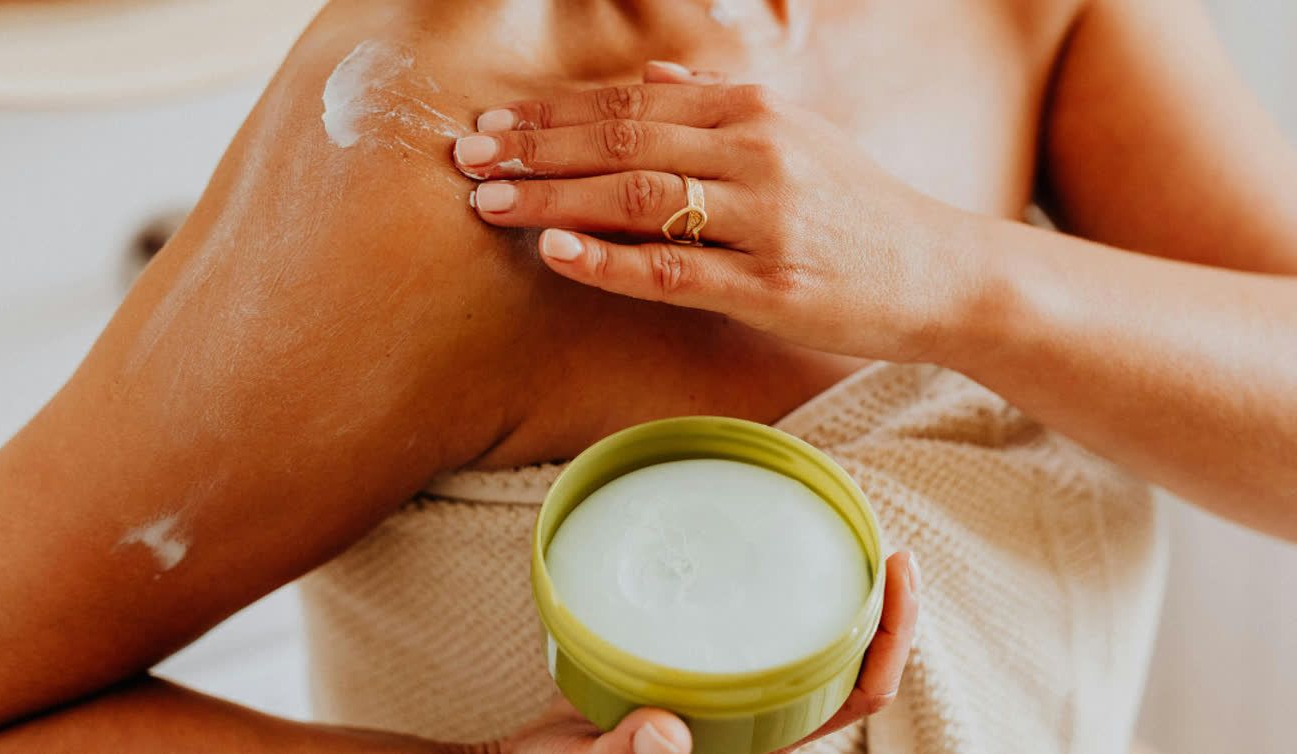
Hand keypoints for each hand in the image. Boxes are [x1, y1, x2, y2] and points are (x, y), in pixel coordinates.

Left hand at [453, 62, 979, 363]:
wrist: (943, 271)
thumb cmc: (859, 206)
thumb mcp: (798, 137)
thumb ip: (720, 106)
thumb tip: (655, 79)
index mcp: (755, 111)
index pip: (630, 104)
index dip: (552, 114)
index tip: (491, 124)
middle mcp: (757, 154)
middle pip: (622, 143)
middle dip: (535, 148)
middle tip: (466, 157)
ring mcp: (766, 221)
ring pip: (638, 199)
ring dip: (555, 198)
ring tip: (488, 201)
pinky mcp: (773, 288)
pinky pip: (676, 271)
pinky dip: (610, 261)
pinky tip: (556, 254)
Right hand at [454, 552, 919, 753]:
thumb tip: (670, 731)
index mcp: (753, 744)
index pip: (852, 697)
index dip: (888, 640)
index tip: (896, 573)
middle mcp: (757, 718)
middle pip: (850, 665)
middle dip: (881, 609)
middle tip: (888, 546)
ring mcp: (731, 694)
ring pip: (812, 644)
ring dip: (839, 596)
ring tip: (847, 538)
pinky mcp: (697, 669)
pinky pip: (757, 628)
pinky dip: (776, 590)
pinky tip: (765, 552)